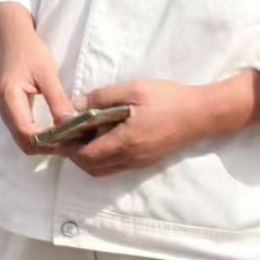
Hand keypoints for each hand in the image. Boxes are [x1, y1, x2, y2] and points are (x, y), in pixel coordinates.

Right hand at [0, 3, 75, 155]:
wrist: (12, 37)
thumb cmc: (30, 51)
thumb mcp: (47, 73)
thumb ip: (57, 100)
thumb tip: (69, 125)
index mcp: (9, 97)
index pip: (26, 133)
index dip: (48, 141)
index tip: (70, 139)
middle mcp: (3, 108)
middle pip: (23, 141)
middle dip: (47, 146)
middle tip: (71, 141)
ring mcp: (5, 109)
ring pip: (22, 138)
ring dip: (44, 143)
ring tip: (66, 137)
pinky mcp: (10, 109)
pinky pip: (23, 130)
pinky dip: (39, 135)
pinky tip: (55, 130)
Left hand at [62, 79, 228, 176]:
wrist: (203, 114)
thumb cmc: (169, 99)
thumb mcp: (133, 90)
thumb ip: (101, 98)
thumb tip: (74, 106)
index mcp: (125, 142)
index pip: (86, 155)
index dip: (67, 147)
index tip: (56, 134)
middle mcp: (131, 158)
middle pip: (92, 167)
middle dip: (73, 154)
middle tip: (64, 134)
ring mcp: (140, 162)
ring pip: (103, 169)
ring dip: (87, 158)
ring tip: (79, 136)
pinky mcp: (147, 160)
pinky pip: (116, 166)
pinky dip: (102, 157)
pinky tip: (100, 138)